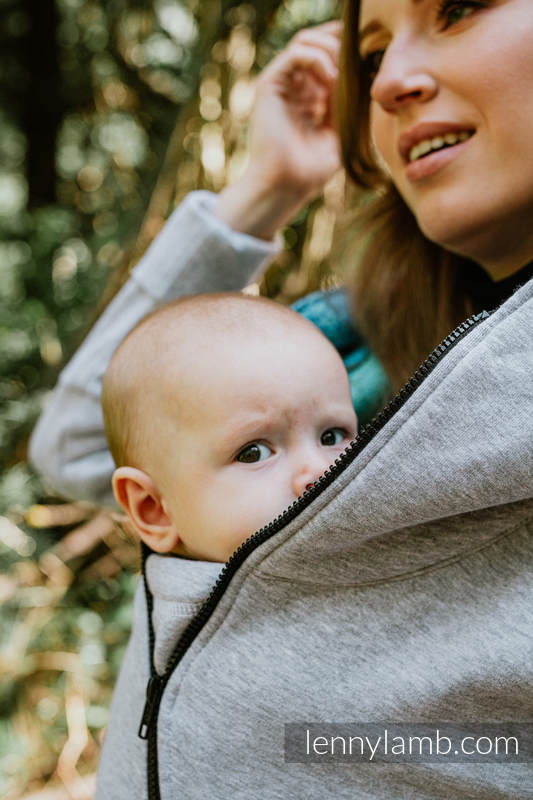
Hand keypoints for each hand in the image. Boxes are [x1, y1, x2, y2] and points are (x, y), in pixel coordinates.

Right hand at [249, 20, 342, 201]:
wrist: (285, 186)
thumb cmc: (310, 171)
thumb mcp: (339, 132)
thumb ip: (345, 102)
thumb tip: (358, 73)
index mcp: (308, 98)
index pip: (327, 58)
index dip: (347, 51)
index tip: (369, 59)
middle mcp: (292, 88)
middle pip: (316, 41)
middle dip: (340, 44)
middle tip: (359, 59)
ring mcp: (280, 85)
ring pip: (305, 40)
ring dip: (330, 49)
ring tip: (342, 75)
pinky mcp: (269, 85)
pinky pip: (296, 53)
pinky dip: (317, 59)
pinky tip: (331, 79)